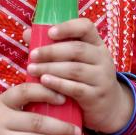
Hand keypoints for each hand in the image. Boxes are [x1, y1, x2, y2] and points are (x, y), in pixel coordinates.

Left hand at [24, 18, 132, 133]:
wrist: (109, 107)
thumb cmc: (84, 77)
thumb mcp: (75, 59)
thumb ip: (53, 46)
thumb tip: (27, 34)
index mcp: (96, 44)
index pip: (86, 27)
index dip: (68, 28)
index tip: (49, 32)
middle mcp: (102, 58)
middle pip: (77, 50)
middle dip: (51, 51)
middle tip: (32, 55)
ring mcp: (102, 78)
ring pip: (75, 69)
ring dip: (50, 68)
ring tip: (32, 69)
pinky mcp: (96, 96)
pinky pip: (76, 89)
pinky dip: (58, 84)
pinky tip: (44, 82)